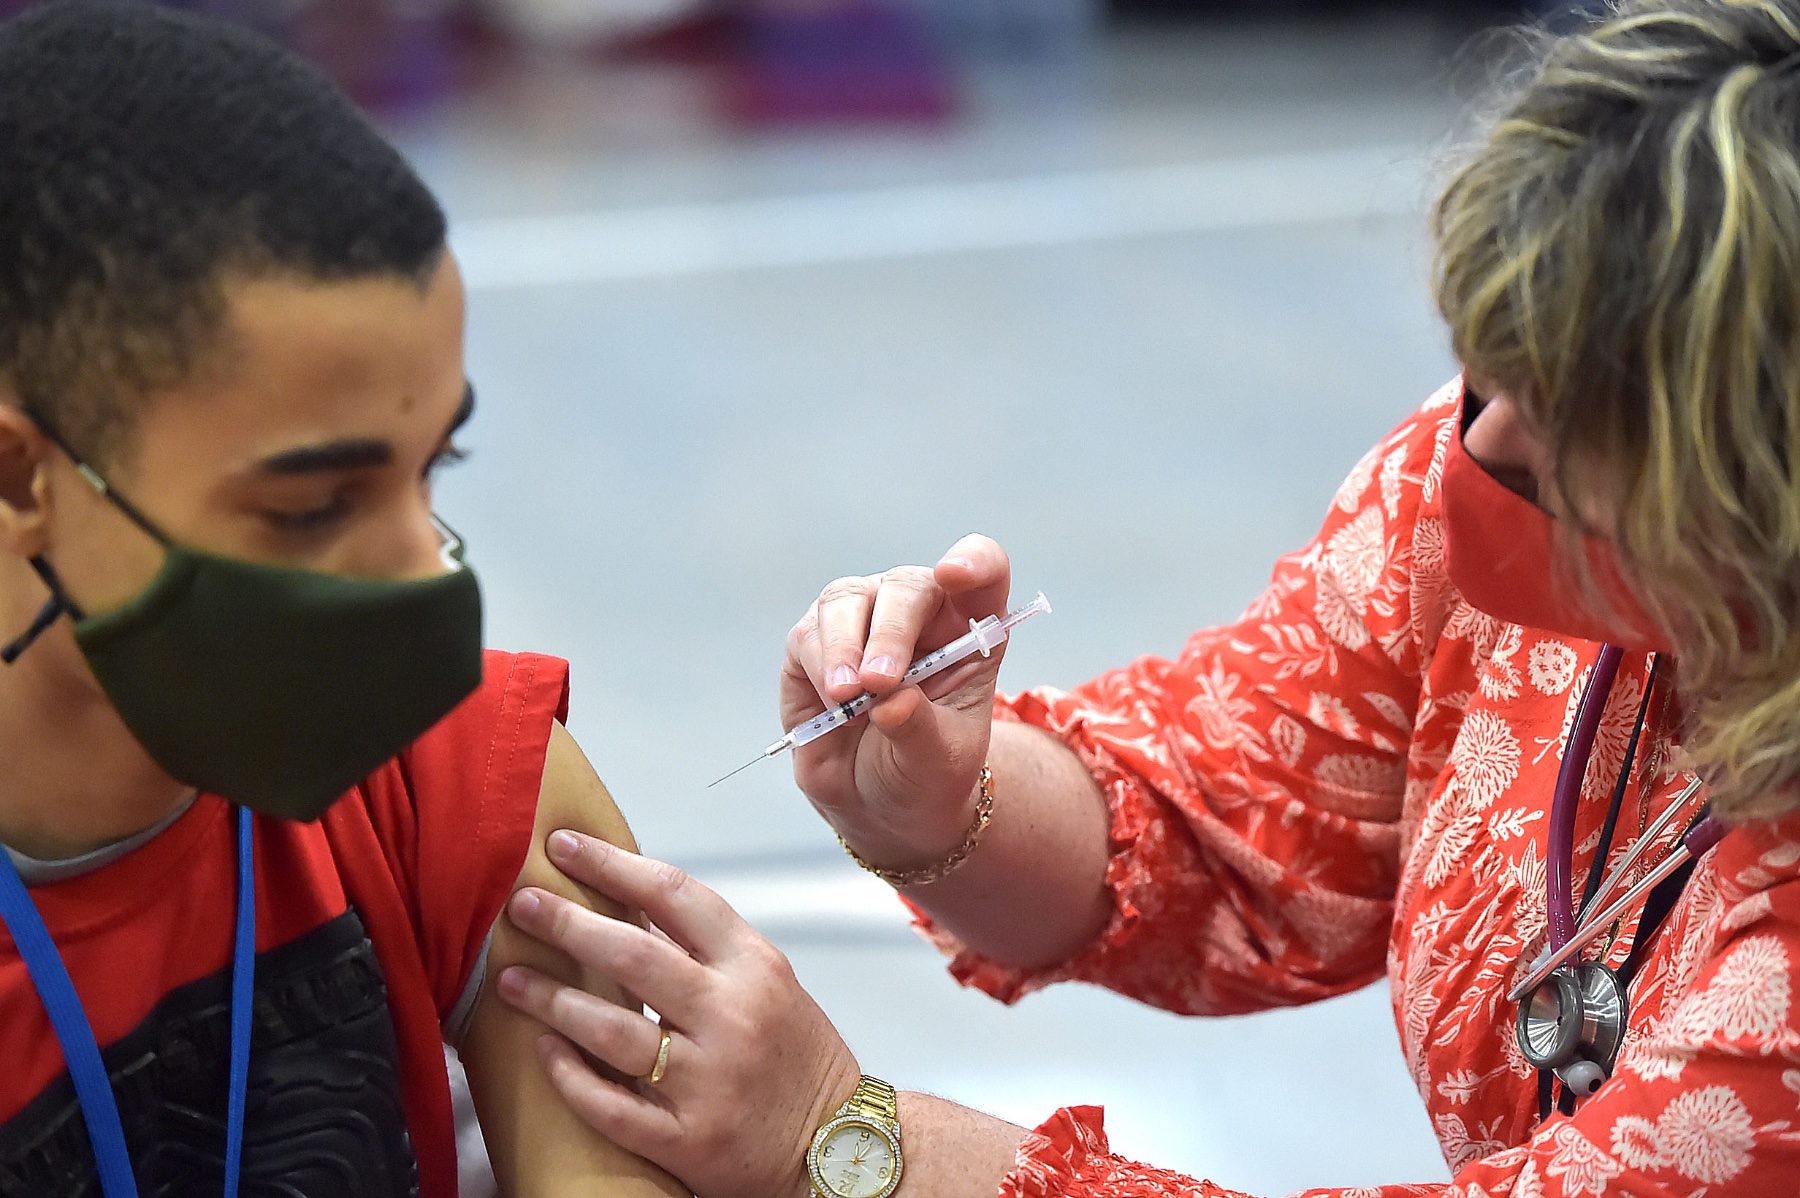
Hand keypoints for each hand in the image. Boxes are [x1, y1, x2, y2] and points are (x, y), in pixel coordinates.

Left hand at [497, 829, 861, 1197]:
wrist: (838, 1142)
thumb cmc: (795, 1055)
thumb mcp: (769, 980)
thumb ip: (707, 945)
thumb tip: (630, 901)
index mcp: (754, 966)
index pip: (675, 895)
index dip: (613, 865)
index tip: (567, 845)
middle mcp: (732, 1016)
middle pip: (634, 955)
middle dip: (567, 924)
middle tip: (522, 905)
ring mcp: (709, 1081)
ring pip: (613, 1032)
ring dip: (552, 1000)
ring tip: (509, 979)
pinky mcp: (689, 1139)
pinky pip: (612, 1106)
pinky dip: (572, 1076)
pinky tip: (544, 1050)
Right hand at [782, 533, 1011, 868]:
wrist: (880, 804)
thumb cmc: (927, 771)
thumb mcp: (940, 761)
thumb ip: (922, 729)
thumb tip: (891, 703)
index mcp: (970, 629)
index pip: (984, 570)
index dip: (973, 561)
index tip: (954, 575)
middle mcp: (917, 612)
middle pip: (905, 586)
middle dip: (890, 631)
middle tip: (880, 684)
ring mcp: (862, 620)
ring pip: (846, 599)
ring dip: (844, 648)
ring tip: (848, 698)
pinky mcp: (814, 641)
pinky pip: (809, 633)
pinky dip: (819, 665)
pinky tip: (836, 704)